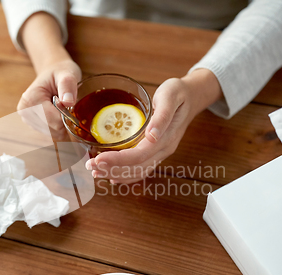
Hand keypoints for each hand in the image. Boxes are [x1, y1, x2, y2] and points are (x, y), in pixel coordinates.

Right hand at [17, 59, 80, 138]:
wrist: (52, 73)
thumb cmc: (59, 73)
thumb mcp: (67, 74)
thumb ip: (67, 86)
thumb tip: (68, 101)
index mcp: (31, 99)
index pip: (55, 121)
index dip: (68, 116)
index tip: (71, 104)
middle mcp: (25, 111)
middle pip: (54, 129)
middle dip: (65, 121)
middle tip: (66, 105)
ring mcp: (27, 119)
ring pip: (53, 133)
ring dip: (62, 124)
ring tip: (61, 107)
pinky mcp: (32, 124)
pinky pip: (51, 133)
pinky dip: (59, 126)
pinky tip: (57, 113)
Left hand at [85, 69, 221, 183]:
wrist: (191, 97)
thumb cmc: (178, 92)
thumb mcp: (170, 96)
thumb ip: (162, 116)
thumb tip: (151, 136)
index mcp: (166, 137)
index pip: (139, 155)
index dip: (117, 160)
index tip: (98, 159)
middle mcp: (164, 149)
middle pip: (136, 168)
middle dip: (112, 169)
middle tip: (90, 167)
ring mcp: (161, 153)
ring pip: (138, 171)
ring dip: (116, 174)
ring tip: (96, 172)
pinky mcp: (157, 152)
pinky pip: (141, 169)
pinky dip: (125, 175)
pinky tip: (111, 175)